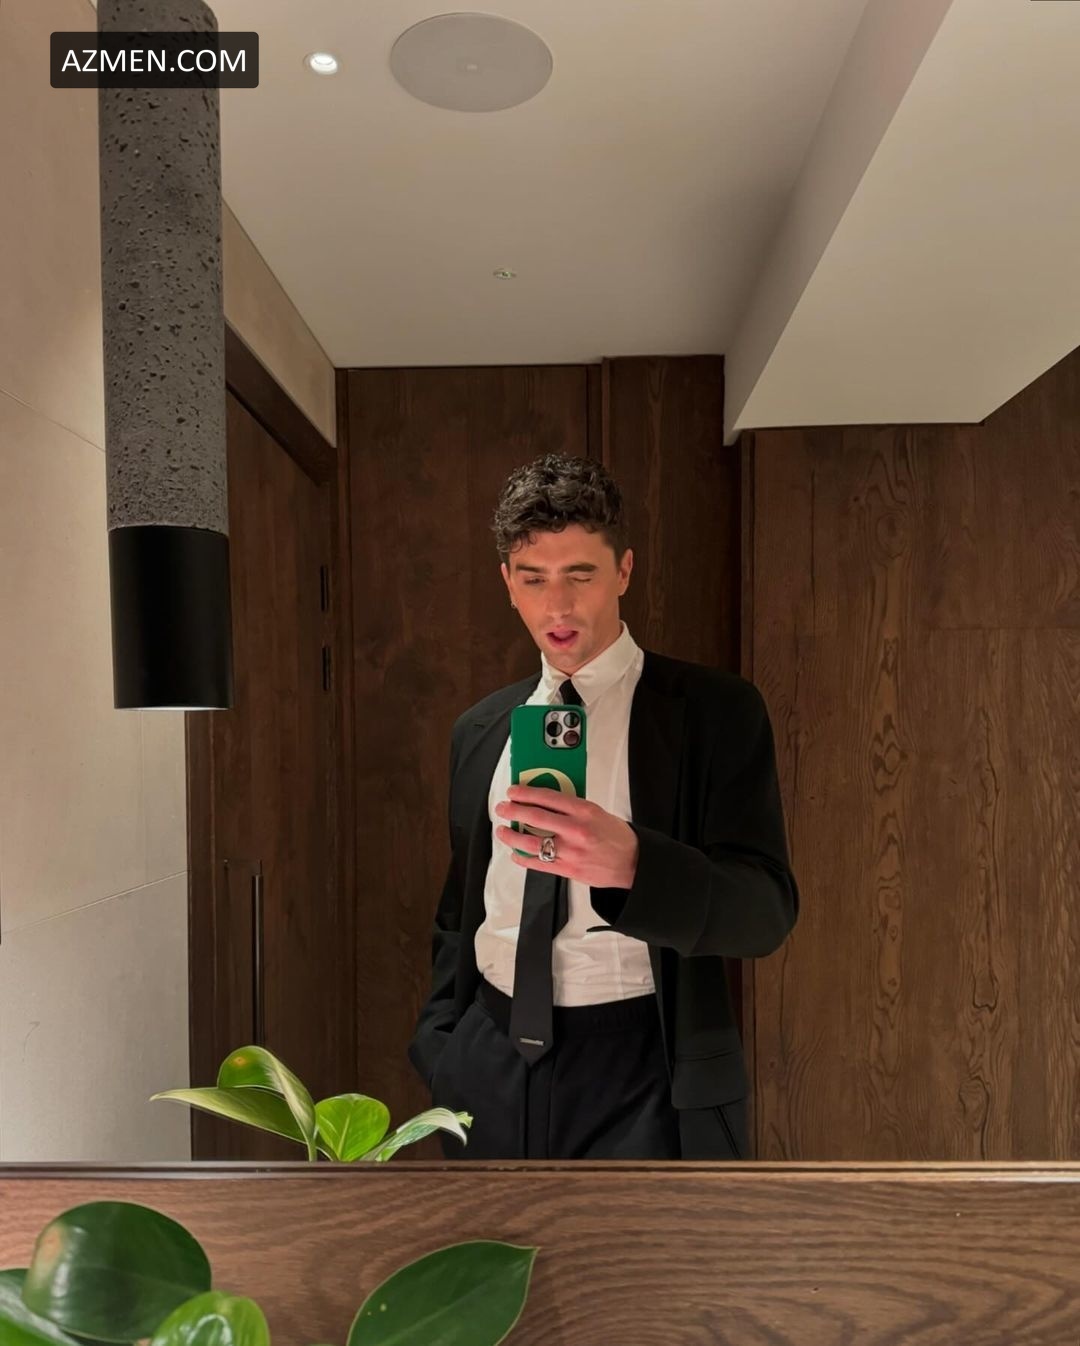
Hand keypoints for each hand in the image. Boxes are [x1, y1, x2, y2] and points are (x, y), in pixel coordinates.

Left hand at [494, 784, 639, 889]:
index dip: (526, 793)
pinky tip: (515, 853)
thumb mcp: (597, 812)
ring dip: (512, 836)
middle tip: (503, 808)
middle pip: (535, 817)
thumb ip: (572, 807)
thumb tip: (545, 801)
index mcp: (584, 812)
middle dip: (513, 810)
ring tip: (503, 831)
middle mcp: (575, 831)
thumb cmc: (618, 837)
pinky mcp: (567, 869)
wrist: (633, 863)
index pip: (548, 797)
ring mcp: (570, 852)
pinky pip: (538, 864)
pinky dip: (523, 858)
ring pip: (531, 842)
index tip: (514, 791)